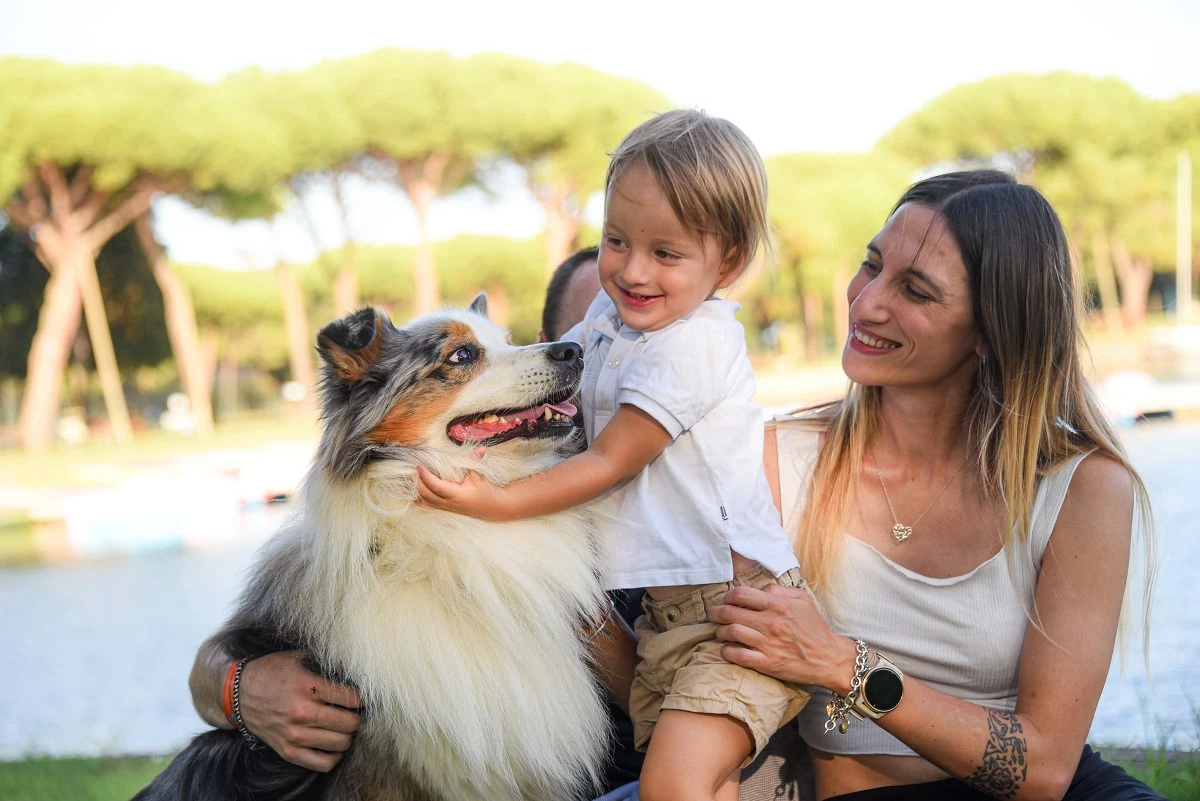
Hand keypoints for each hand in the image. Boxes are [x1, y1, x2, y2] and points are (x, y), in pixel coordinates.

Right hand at [238, 651, 361, 771]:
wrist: (238, 694)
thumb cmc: (271, 672)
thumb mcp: (297, 658)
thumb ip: (323, 662)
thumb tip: (353, 667)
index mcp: (306, 686)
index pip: (351, 698)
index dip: (362, 698)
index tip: (361, 697)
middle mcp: (302, 712)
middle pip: (350, 723)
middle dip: (357, 718)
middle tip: (355, 713)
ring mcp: (294, 735)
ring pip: (341, 744)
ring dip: (348, 736)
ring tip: (344, 728)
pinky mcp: (287, 751)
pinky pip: (323, 763)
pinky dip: (334, 756)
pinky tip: (333, 745)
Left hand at [415, 459, 513, 521]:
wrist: (491, 507)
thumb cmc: (485, 490)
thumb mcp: (479, 475)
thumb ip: (475, 461)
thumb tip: (481, 448)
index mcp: (457, 495)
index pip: (436, 486)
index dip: (426, 476)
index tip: (419, 466)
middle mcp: (448, 503)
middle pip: (426, 494)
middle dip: (418, 481)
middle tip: (415, 469)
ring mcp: (445, 507)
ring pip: (424, 501)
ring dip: (417, 489)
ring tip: (412, 477)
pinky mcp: (444, 509)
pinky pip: (427, 506)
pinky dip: (419, 499)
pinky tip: (413, 492)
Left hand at [708, 583, 854, 690]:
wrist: (830, 658)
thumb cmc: (815, 628)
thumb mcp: (802, 600)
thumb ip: (778, 590)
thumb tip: (758, 589)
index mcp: (778, 605)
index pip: (741, 594)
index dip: (728, 596)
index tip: (726, 601)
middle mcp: (770, 622)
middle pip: (730, 613)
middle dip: (715, 613)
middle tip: (712, 615)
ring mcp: (768, 643)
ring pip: (730, 632)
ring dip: (720, 632)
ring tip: (720, 632)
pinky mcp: (767, 663)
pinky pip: (738, 656)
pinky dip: (727, 651)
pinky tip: (727, 649)